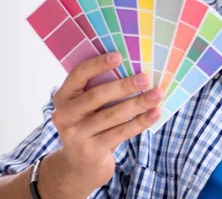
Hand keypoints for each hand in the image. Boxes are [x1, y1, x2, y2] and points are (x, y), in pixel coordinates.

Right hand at [40, 53, 161, 197]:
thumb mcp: (88, 106)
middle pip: (97, 96)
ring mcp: (76, 135)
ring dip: (138, 103)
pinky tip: (155, 113)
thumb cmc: (91, 123)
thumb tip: (136, 68)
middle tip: (145, 78)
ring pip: (112, 115)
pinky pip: (120, 133)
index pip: (79, 75)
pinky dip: (140, 122)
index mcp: (64, 96)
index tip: (119, 56)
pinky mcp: (91, 151)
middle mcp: (65, 115)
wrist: (79, 165)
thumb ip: (101, 88)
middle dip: (124, 86)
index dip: (98, 64)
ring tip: (157, 94)